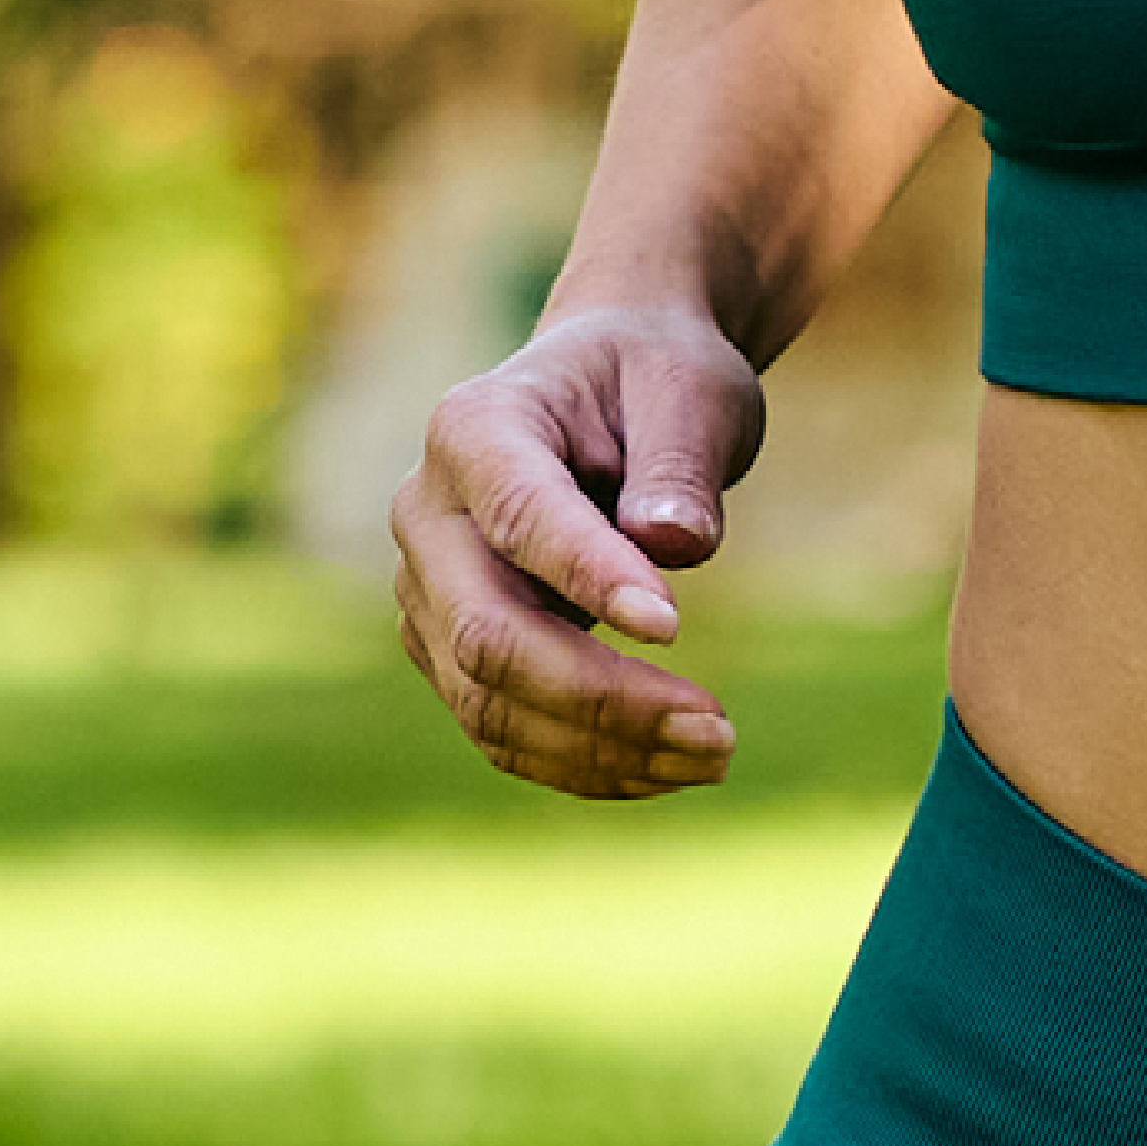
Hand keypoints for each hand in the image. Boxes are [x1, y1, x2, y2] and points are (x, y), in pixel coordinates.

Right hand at [396, 300, 762, 799]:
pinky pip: (498, 724)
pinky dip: (578, 761)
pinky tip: (665, 770)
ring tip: (715, 758)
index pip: (521, 517)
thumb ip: (679, 461)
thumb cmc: (656, 375)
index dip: (589, 576)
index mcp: (474, 427)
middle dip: (601, 696)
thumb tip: (674, 548)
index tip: (675, 626)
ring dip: (598, 748)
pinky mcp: (449, 647)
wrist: (610, 382)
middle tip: (719, 730)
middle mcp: (427, 515)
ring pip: (487, 699)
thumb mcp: (689, 387)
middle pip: (489, 633)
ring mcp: (427, 591)